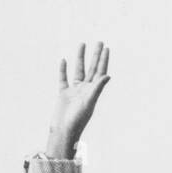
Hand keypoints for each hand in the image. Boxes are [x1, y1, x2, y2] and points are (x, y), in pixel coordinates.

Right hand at [45, 41, 110, 158]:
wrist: (63, 131)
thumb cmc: (77, 119)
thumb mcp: (89, 102)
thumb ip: (97, 88)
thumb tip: (108, 75)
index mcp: (93, 92)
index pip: (100, 72)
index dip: (103, 60)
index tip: (106, 47)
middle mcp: (85, 90)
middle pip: (92, 69)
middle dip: (95, 56)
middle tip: (99, 42)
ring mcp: (74, 91)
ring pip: (78, 70)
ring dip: (80, 58)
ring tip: (82, 44)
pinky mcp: (63, 94)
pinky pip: (63, 79)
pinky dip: (63, 70)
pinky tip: (64, 60)